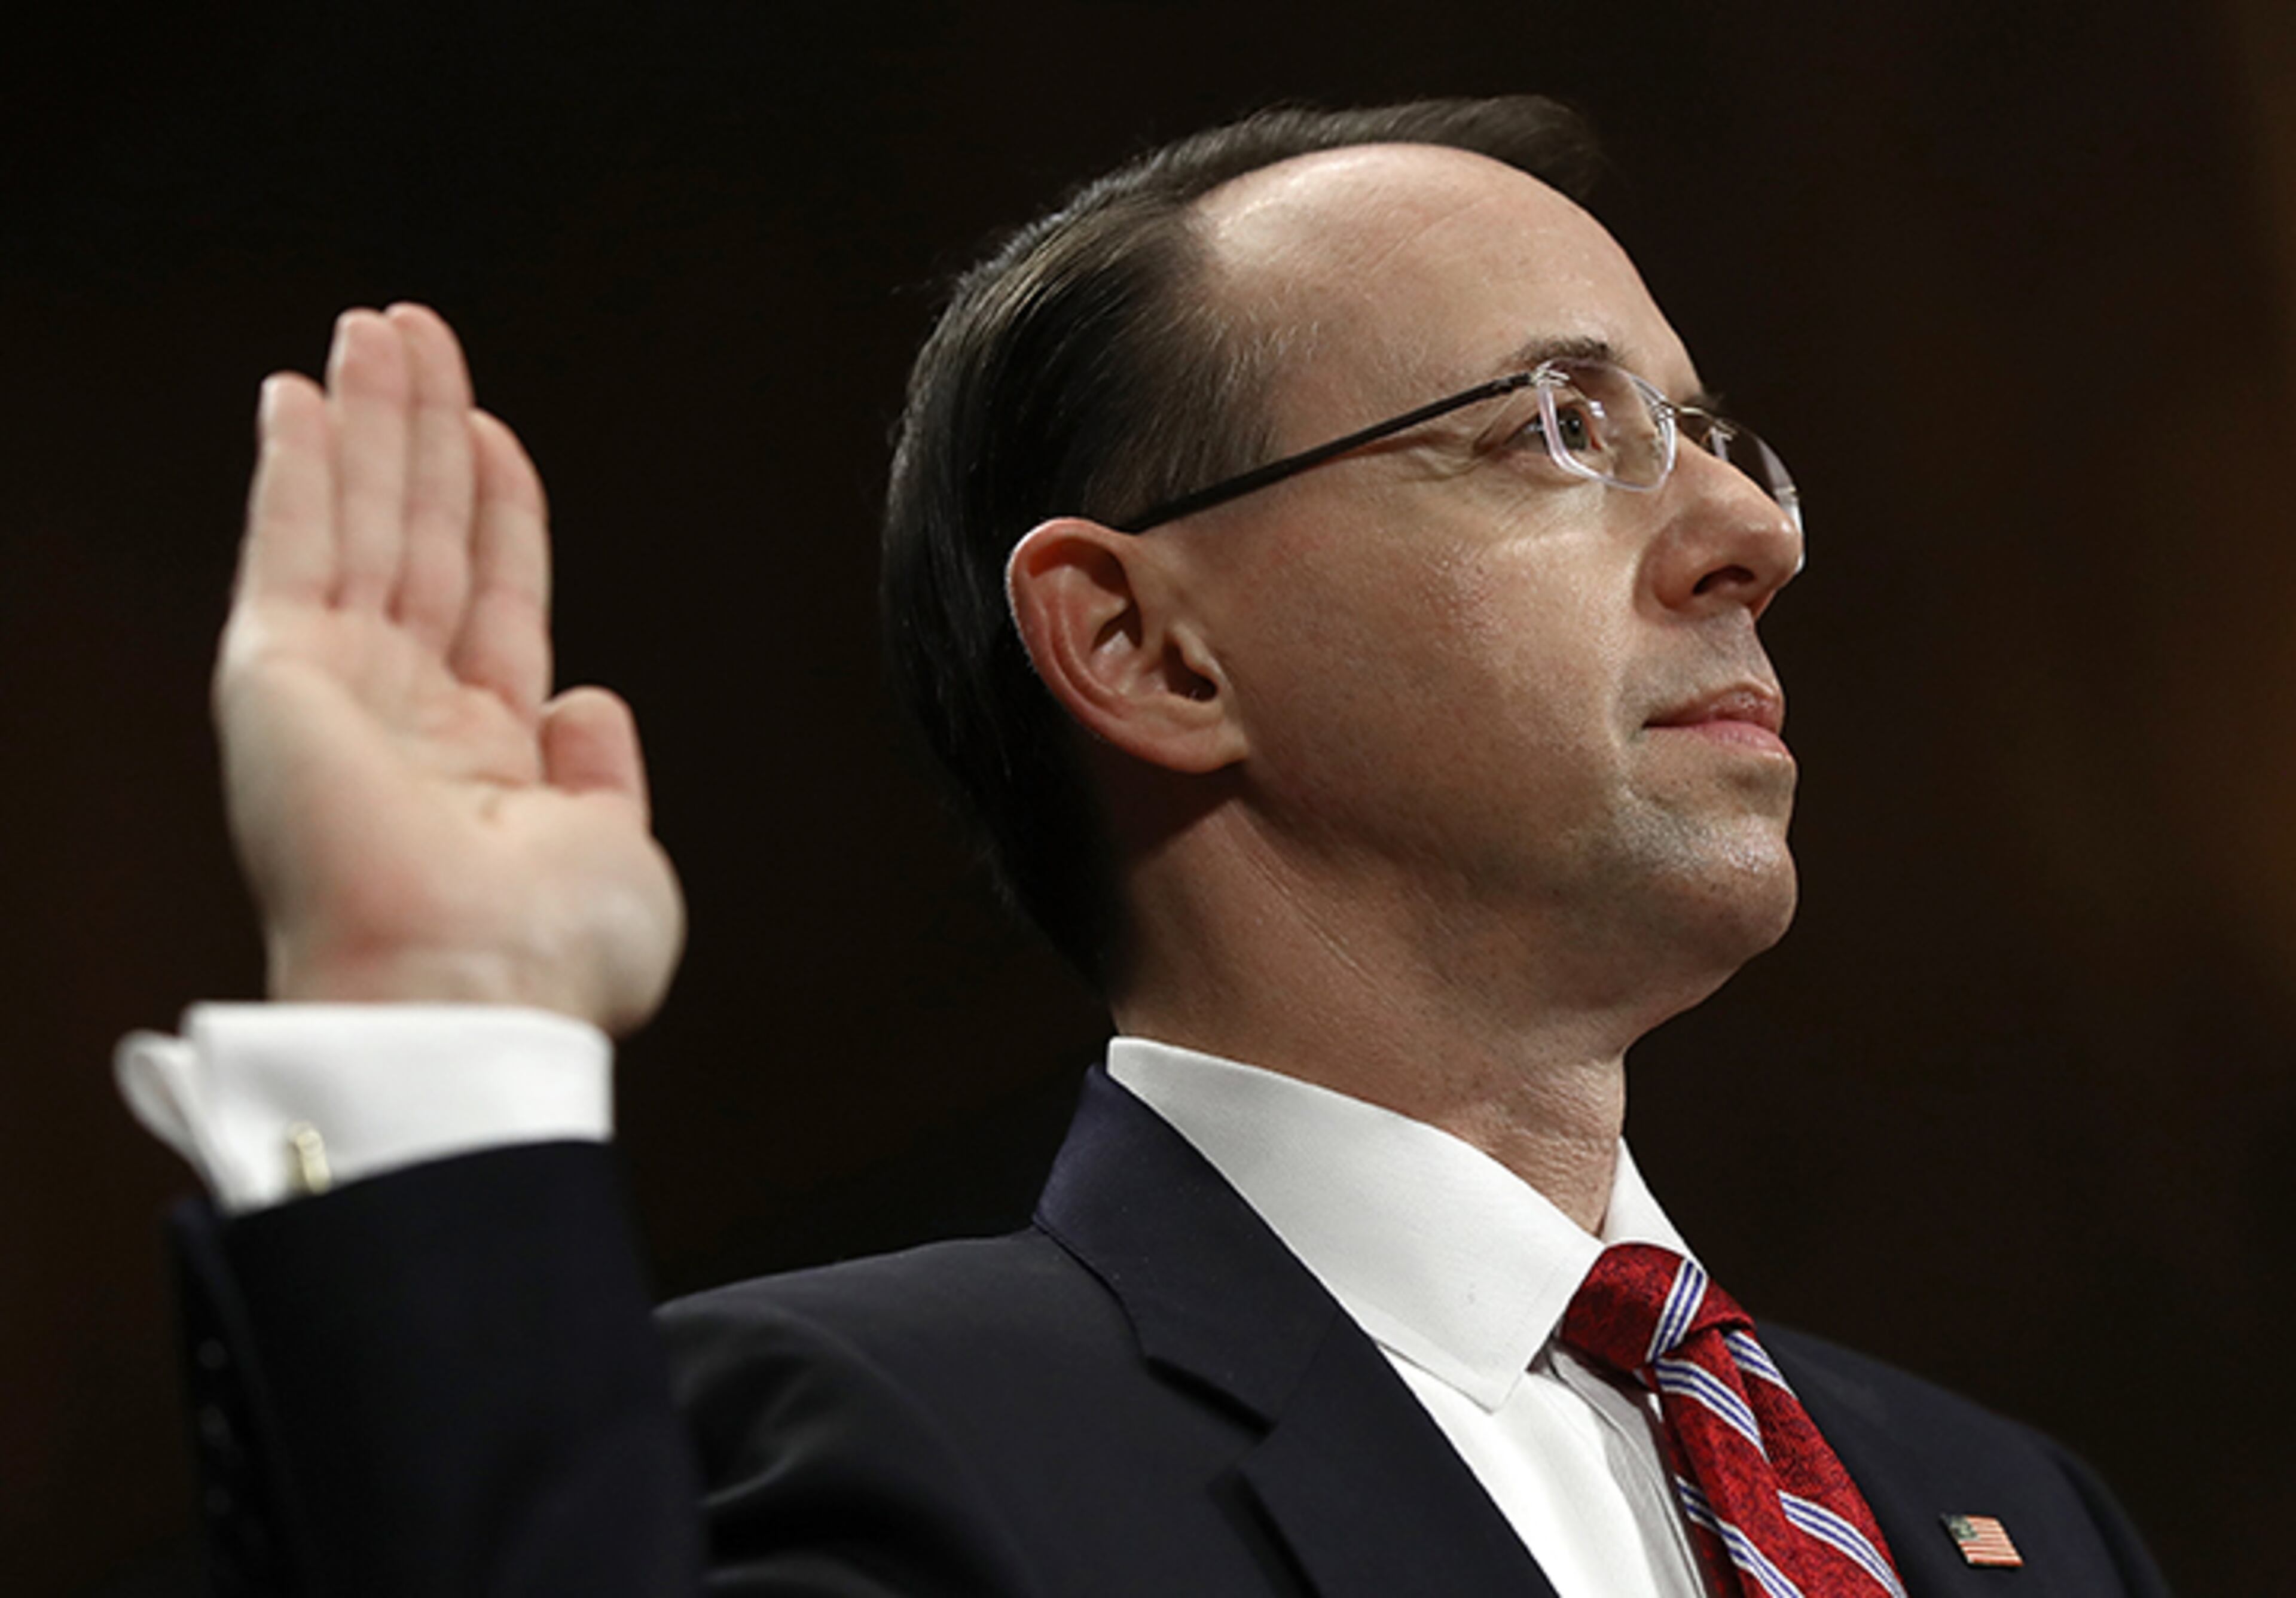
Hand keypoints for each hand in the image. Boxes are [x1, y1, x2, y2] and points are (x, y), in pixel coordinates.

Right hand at [214, 305, 683, 1032]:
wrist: (471, 1001)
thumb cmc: (549, 962)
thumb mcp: (618, 856)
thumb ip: (604, 775)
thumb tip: (586, 700)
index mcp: (486, 763)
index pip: (490, 600)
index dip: (493, 509)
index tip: (491, 431)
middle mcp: (404, 722)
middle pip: (416, 541)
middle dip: (421, 437)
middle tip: (419, 337)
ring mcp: (336, 696)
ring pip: (355, 522)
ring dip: (366, 421)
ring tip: (376, 328)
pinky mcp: (274, 678)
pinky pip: (287, 546)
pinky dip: (292, 468)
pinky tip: (300, 396)